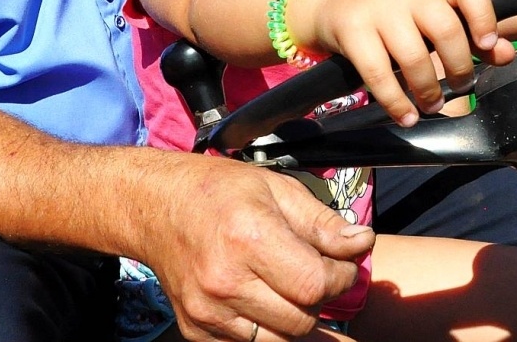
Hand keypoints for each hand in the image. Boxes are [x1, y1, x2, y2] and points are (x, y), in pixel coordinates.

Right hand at [142, 157, 373, 341]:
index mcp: (248, 238)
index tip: (341, 264)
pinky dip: (266, 329)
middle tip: (314, 273)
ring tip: (289, 287)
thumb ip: (323, 223)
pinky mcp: (196, 329)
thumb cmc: (216, 191)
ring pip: (281, 341)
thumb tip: (363, 243)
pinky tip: (263, 299)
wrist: (153, 206)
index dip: (342, 277)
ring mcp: (207, 311)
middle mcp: (225, 280)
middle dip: (320, 300)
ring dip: (296, 319)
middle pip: (302, 320)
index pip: (316, 285)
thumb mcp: (276, 189)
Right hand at [289, 0, 515, 124]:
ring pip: (413, 56)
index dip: (483, 15)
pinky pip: (379, 74)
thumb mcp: (435, 14)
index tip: (486, 45)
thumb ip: (474, 33)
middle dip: (460, 68)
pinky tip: (407, 116)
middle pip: (445, 29)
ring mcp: (379, 8)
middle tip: (462, 86)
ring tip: (433, 104)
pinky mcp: (353, 31)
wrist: (336, 3)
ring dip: (429, 91)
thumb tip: (506, 54)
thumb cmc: (399, 14)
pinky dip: (396, 102)